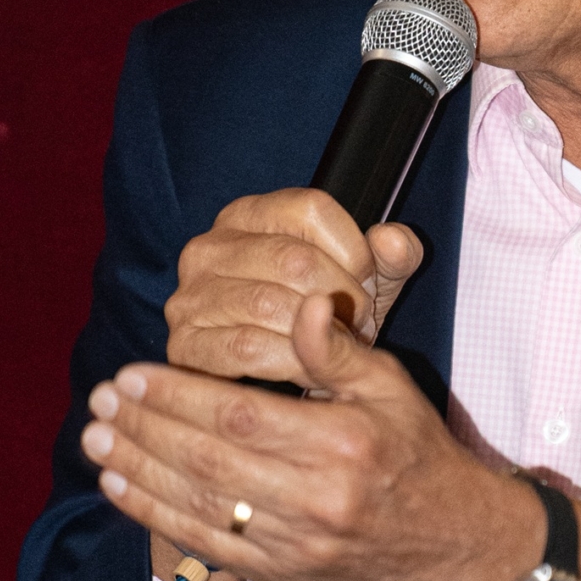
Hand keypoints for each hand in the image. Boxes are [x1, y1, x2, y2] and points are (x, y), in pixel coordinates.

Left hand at [81, 295, 580, 580]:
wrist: (452, 543)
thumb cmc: (416, 451)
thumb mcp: (391, 388)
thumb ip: (338, 349)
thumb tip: (303, 303)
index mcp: (342, 446)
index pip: (240, 417)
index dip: (178, 394)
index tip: (133, 372)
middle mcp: (316, 502)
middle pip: (208, 461)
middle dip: (144, 428)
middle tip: (100, 399)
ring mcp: (295, 547)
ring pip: (197, 505)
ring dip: (137, 470)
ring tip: (95, 439)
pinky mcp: (281, 576)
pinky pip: (206, 545)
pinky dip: (157, 517)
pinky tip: (122, 488)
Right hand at [163, 188, 423, 384]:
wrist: (286, 373)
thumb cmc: (324, 316)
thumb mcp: (368, 281)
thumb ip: (395, 255)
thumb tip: (394, 241)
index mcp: (251, 213)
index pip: (312, 207)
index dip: (354, 250)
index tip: (367, 283)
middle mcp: (210, 246)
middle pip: (294, 258)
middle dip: (338, 298)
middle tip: (355, 327)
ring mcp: (191, 295)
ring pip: (270, 304)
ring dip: (316, 334)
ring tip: (334, 348)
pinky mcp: (185, 343)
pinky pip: (245, 348)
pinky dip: (289, 362)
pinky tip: (308, 370)